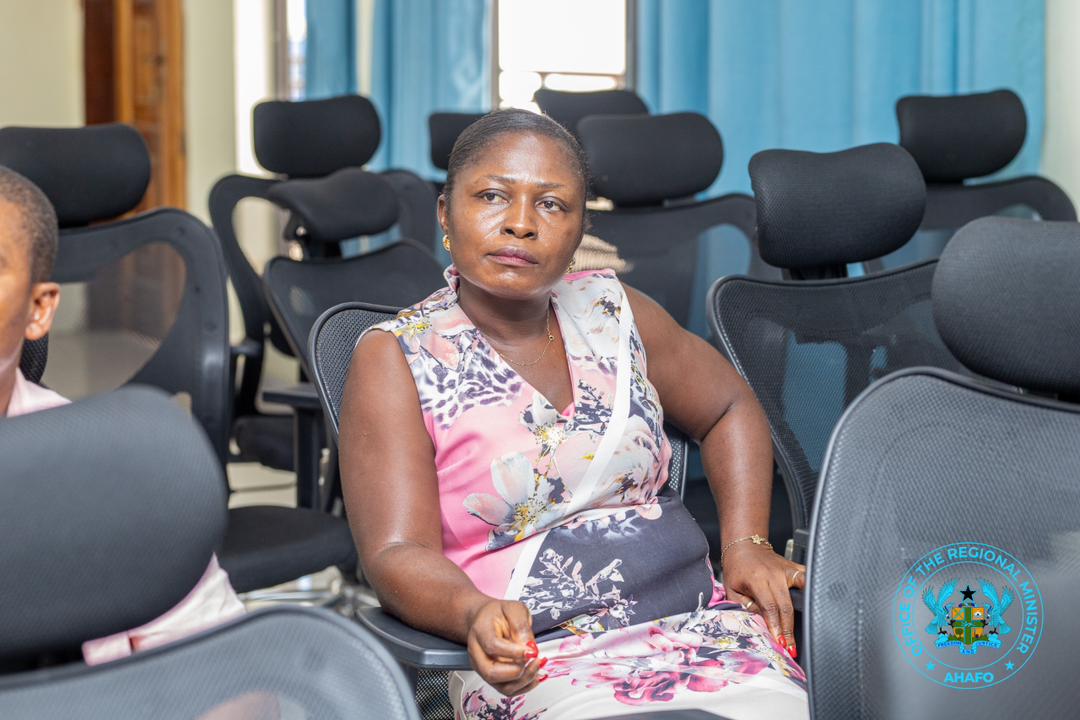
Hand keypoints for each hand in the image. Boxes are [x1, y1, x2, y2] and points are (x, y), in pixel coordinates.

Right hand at [465, 599, 544, 695]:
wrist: (485, 619)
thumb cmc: (498, 614)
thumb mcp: (513, 608)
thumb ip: (520, 624)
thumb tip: (528, 645)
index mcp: (480, 632)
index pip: (493, 647)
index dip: (514, 652)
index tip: (530, 650)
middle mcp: (478, 653)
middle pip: (491, 672)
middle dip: (517, 671)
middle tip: (534, 659)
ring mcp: (483, 668)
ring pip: (501, 686)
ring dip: (523, 680)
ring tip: (536, 666)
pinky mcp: (493, 677)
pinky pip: (508, 690)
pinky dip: (524, 687)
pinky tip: (534, 675)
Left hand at [722, 544, 805, 658]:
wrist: (744, 546)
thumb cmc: (736, 569)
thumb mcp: (731, 589)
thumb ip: (743, 606)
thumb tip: (759, 623)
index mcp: (757, 579)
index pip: (770, 607)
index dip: (775, 626)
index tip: (778, 641)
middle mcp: (774, 574)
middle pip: (786, 606)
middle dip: (788, 629)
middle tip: (790, 647)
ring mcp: (787, 570)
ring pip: (801, 594)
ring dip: (804, 614)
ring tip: (804, 631)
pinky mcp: (795, 568)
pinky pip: (807, 581)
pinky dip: (812, 594)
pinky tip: (816, 608)